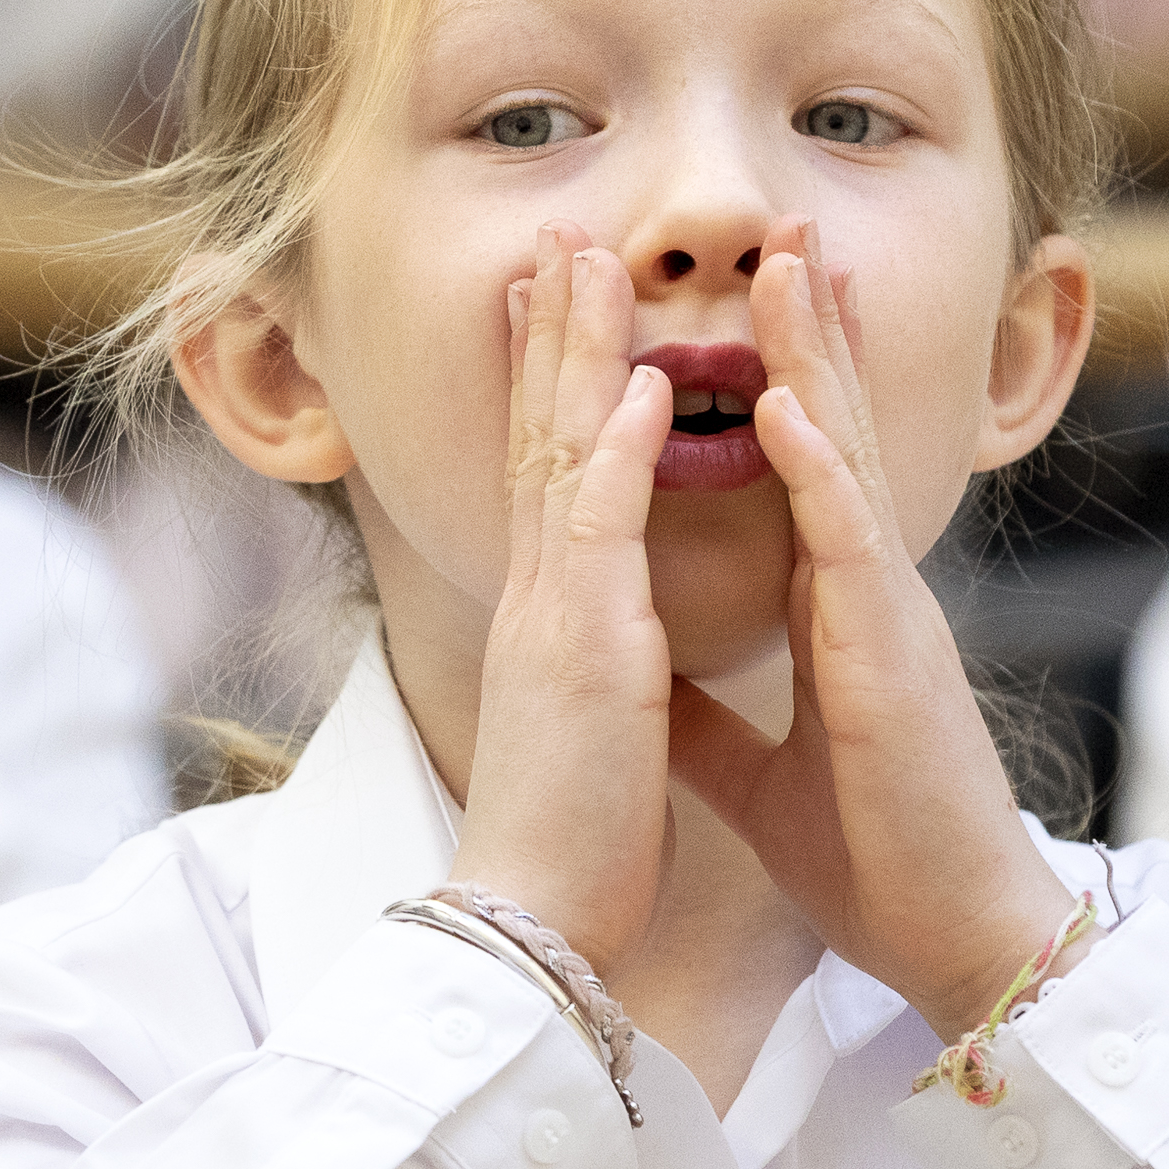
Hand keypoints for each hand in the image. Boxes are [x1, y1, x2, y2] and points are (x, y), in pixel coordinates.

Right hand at [443, 229, 680, 970]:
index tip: (558, 310)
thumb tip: (603, 647)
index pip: (546, 478)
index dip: (550, 388)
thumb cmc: (568, 845)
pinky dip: (615, 456)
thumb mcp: (583, 732)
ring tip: (588, 264)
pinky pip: (600, 536)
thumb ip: (589, 671)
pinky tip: (636, 387)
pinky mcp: (586, 655)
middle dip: (550, 335)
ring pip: (560, 458)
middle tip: (558, 241)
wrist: (532, 927)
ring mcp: (554, 620)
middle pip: (538, 439)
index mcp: (547, 620)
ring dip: (576, 355)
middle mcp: (538, 602)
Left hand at [666, 243, 1077, 1035]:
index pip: (798, 473)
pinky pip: (848, 542)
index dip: (773, 384)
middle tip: (779, 229)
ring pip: (843, 459)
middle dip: (804, 331)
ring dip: (814, 357)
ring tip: (788, 262)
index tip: (736, 306)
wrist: (953, 943)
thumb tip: (659, 680)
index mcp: (836, 614)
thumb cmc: (876, 860)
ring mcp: (886, 616)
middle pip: (827, 434)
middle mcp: (865, 594)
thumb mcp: (760, 775)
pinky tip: (784, 402)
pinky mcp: (891, 658)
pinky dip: (815, 467)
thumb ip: (715, 716)